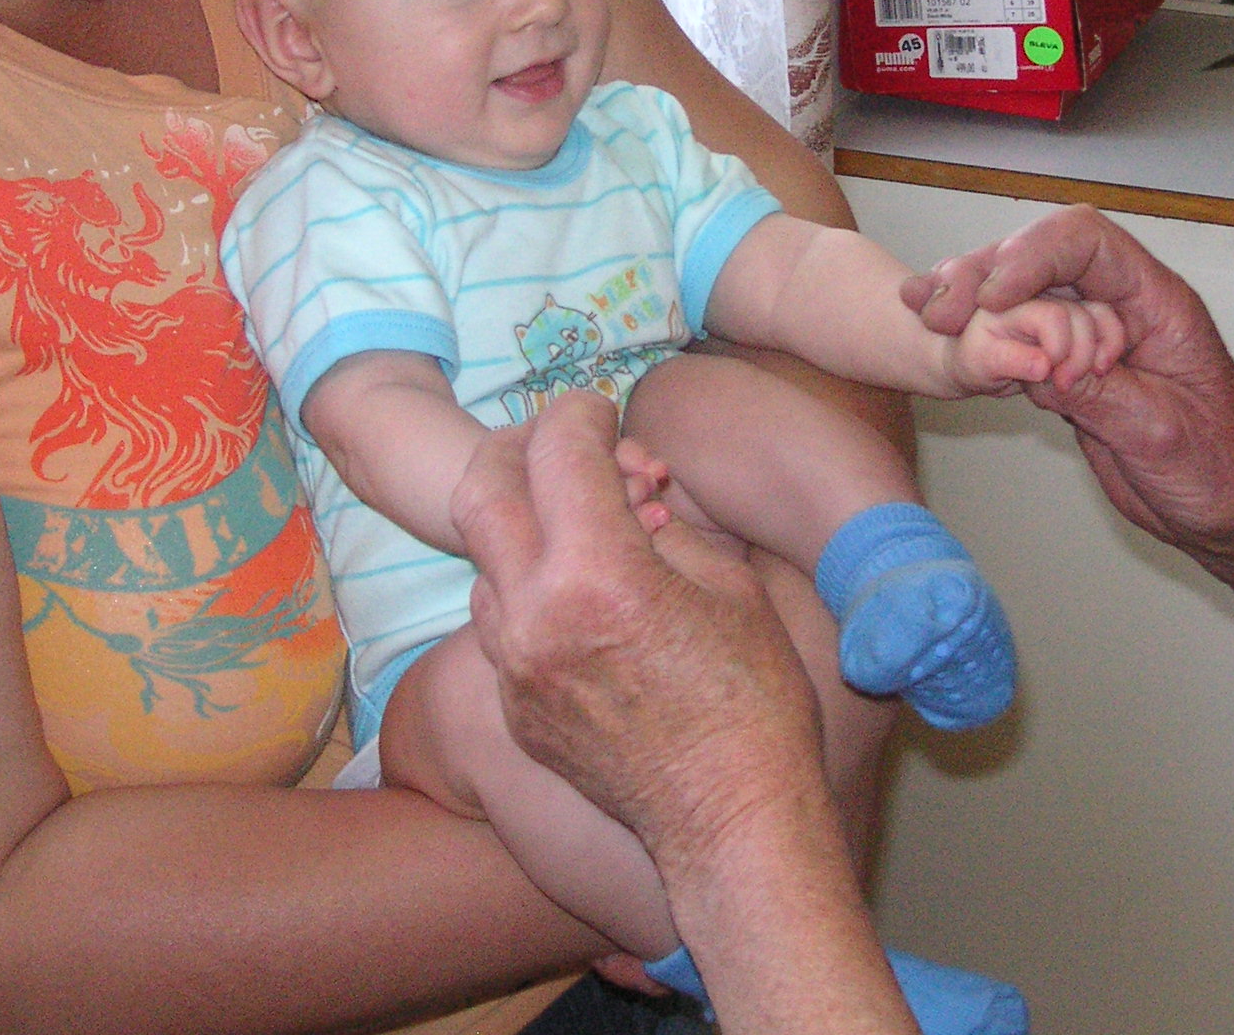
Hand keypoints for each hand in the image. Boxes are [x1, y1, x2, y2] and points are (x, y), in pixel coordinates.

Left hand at [453, 391, 825, 869]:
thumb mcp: (727, 582)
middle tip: (564, 449)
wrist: (733, 820)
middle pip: (480, 490)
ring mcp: (513, 671)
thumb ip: (660, 523)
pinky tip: (586, 604)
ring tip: (591, 537)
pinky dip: (532, 594)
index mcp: (598, 575)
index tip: (600, 412)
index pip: (558, 449)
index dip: (581, 413)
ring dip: (525, 529)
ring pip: (484, 561)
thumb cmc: (754, 699)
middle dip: (520, 450)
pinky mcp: (513, 712)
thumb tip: (625, 492)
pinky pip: (500, 626)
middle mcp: (534, 619)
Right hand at [903, 205, 1233, 555]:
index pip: (1087, 243)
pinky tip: (937, 329)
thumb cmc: (1219, 470)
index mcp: (1157, 303)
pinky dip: (977, 327)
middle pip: (1042, 255)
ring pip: (1022, 288)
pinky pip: (1018, 329)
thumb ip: (1097, 393)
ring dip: (972, 295)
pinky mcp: (1068, 364)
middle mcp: (1119, 304)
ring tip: (923, 310)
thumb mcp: (1158, 433)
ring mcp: (1091, 332)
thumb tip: (1033, 362)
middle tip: (939, 311)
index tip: (994, 296)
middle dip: (985, 273)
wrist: (1229, 510)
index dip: (1033, 256)